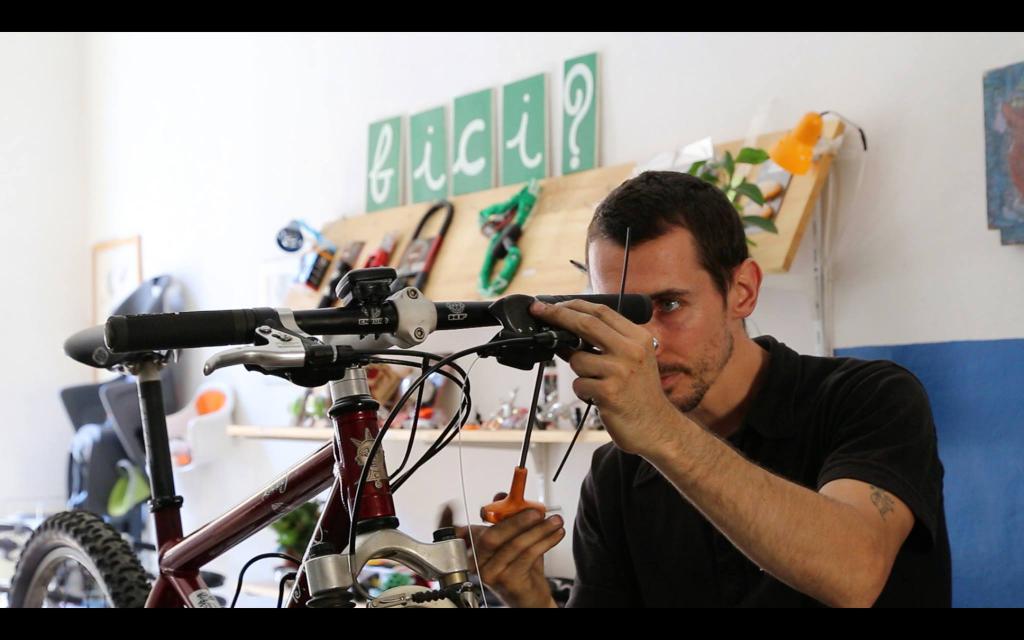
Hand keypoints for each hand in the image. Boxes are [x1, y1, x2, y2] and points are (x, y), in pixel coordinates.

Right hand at [439, 495, 563, 607]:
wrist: (530, 596)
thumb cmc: (520, 565)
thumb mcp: (512, 537)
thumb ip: (507, 516)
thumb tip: (502, 495)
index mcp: (473, 550)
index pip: (456, 534)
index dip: (447, 521)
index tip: (449, 506)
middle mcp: (477, 563)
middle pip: (490, 536)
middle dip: (515, 520)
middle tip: (536, 512)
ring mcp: (490, 574)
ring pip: (515, 545)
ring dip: (539, 530)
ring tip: (555, 521)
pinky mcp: (508, 581)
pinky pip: (528, 555)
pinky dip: (545, 541)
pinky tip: (556, 534)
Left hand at [530, 299, 680, 456]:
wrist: (656, 427)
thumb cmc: (640, 394)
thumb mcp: (632, 360)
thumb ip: (607, 342)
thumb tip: (567, 330)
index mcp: (638, 338)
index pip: (601, 311)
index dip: (573, 305)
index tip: (552, 304)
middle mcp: (631, 351)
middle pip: (586, 324)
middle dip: (557, 315)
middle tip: (539, 311)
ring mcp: (620, 371)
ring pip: (577, 359)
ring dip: (578, 371)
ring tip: (597, 382)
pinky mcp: (609, 393)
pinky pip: (579, 384)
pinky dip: (582, 391)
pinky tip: (598, 397)